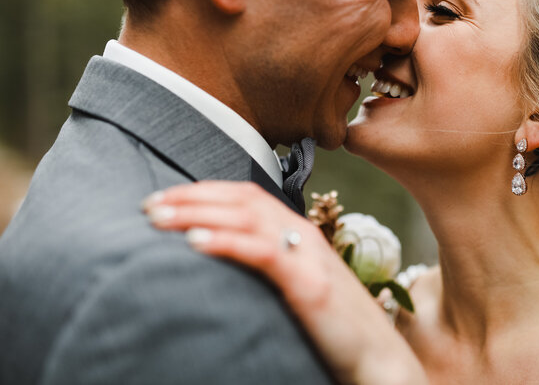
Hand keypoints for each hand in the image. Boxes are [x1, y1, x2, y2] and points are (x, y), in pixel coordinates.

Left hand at [143, 181, 426, 384]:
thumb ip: (269, 268)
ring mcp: (309, 257)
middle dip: (192, 197)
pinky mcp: (310, 284)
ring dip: (198, 212)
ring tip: (158, 218)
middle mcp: (305, 235)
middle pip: (243, 199)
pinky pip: (263, 251)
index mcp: (300, 234)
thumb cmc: (334, 329)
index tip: (166, 200)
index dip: (204, 192)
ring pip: (248, 217)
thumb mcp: (297, 289)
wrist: (378, 359)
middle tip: (149, 205)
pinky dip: (226, 241)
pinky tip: (195, 243)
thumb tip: (224, 263)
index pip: (247, 196)